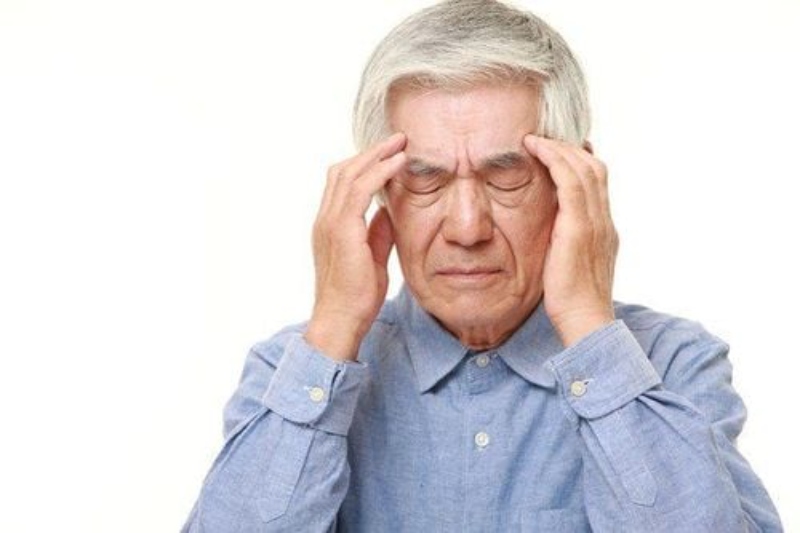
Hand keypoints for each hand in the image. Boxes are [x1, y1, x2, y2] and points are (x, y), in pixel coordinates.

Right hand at [305, 133, 406, 360]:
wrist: (341, 320)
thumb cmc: (356, 297)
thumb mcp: (371, 256)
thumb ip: (377, 232)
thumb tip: (389, 212)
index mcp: (330, 226)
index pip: (341, 183)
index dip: (364, 164)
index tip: (389, 154)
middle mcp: (325, 219)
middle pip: (343, 171)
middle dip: (371, 152)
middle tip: (397, 139)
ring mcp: (330, 223)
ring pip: (349, 174)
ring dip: (376, 155)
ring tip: (401, 144)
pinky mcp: (342, 230)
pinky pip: (359, 190)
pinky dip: (379, 171)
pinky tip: (398, 163)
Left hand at [524, 135, 617, 346]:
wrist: (585, 321)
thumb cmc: (572, 302)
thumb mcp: (570, 266)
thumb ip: (565, 245)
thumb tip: (549, 236)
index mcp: (604, 230)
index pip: (598, 183)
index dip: (581, 161)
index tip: (562, 149)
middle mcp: (604, 221)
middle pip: (595, 169)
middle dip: (571, 148)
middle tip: (546, 137)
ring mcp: (595, 223)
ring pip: (584, 168)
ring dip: (559, 148)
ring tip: (536, 138)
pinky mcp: (578, 228)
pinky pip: (570, 181)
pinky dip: (554, 159)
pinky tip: (534, 148)